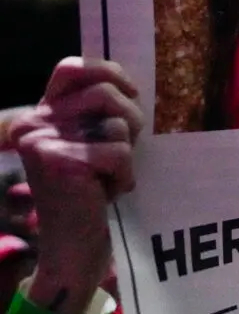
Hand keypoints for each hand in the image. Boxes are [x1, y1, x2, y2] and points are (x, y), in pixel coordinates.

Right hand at [5, 57, 142, 313]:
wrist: (72, 246)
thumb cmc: (91, 190)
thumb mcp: (92, 141)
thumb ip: (99, 110)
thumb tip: (124, 83)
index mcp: (39, 114)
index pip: (72, 67)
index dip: (109, 74)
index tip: (130, 96)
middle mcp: (34, 123)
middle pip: (106, 93)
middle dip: (129, 122)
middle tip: (120, 154)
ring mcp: (43, 142)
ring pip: (117, 123)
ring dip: (126, 153)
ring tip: (107, 176)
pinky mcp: (60, 163)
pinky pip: (119, 152)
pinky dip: (124, 174)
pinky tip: (108, 193)